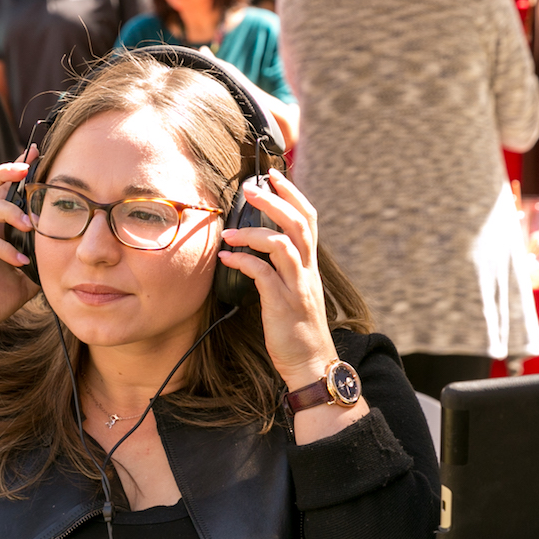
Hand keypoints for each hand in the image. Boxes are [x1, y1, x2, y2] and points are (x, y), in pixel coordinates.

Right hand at [0, 159, 39, 348]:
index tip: (37, 149)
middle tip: (26, 169)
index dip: (17, 167)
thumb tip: (75, 255)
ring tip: (29, 222)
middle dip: (3, 172)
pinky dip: (2, 249)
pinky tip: (20, 261)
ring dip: (6, 210)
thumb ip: (44, 260)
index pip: (2, 188)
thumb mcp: (26, 277)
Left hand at [216, 168, 337, 390]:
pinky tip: (226, 259)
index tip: (274, 176)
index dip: (292, 194)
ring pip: (283, 244)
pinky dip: (243, 262)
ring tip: (230, 232)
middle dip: (274, 201)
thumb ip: (283, 268)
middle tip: (252, 187)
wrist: (311, 363)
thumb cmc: (298, 329)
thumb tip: (259, 248)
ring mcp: (297, 286)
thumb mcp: (295, 291)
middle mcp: (307, 270)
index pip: (308, 218)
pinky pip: (263, 275)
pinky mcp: (283, 304)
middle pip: (298, 223)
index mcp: (309, 264)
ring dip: (254, 231)